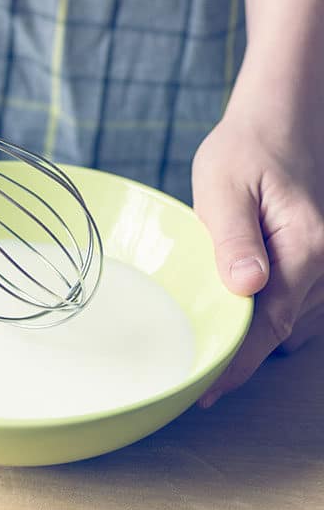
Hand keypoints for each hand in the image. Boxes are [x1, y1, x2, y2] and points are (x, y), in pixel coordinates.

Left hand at [192, 115, 323, 407]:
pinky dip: (264, 318)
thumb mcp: (224, 186)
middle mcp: (323, 264)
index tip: (207, 391)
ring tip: (208, 352)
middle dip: (242, 358)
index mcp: (304, 249)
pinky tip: (234, 317)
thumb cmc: (246, 148)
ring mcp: (322, 263)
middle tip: (198, 377)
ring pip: (288, 322)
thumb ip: (233, 237)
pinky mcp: (312, 257)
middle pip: (280, 331)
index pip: (268, 326)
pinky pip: (291, 303)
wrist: (280, 119)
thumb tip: (245, 287)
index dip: (238, 364)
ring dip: (252, 340)